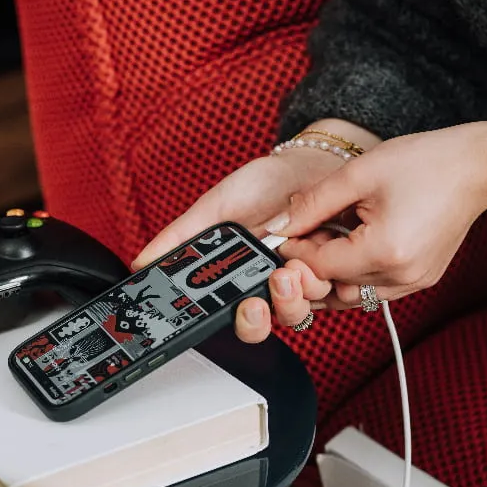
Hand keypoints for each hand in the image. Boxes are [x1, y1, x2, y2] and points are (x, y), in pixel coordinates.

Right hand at [132, 119, 379, 342]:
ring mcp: (308, 281)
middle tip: (281, 278)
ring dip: (309, 288)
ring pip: (311, 307)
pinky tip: (332, 260)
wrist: (313, 164)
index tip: (249, 306)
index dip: (248, 322)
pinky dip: (340, 281)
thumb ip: (182, 236)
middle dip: (282, 305)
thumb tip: (143, 261)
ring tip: (304, 257)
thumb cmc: (263, 184)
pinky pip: (343, 294)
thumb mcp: (216, 207)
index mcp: (244, 280)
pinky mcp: (339, 272)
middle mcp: (275, 286)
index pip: (243, 319)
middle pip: (278, 320)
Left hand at [266, 112, 486, 308]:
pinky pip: (373, 289)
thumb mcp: (360, 174)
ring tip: (332, 235)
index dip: (294, 252)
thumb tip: (281, 224)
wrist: (480, 167)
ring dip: (333, 272)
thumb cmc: (427, 162)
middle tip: (305, 234)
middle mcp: (401, 277)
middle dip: (311, 265)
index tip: (282, 235)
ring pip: (352, 295)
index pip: (319, 267)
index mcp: (385, 252)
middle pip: (333, 288)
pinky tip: (354, 242)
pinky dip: (355, 273)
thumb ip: (315, 203)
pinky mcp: (420, 280)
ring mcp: (413, 283)